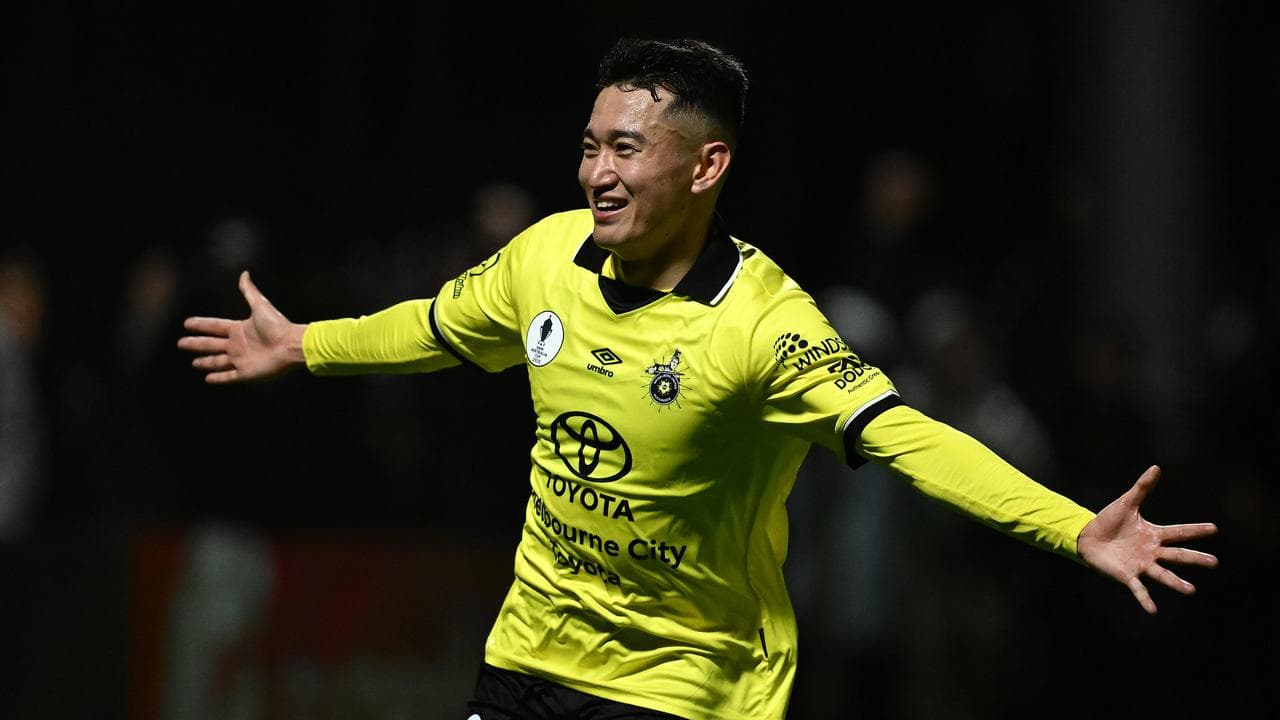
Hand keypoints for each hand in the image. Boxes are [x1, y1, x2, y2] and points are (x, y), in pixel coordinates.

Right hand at [177, 270, 306, 382]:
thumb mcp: (260, 306)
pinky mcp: (246, 373)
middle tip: (181, 343)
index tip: (187, 323)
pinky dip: (218, 378)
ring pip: (218, 361)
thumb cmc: (278, 326)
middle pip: (211, 344)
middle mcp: (238, 344)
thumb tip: (244, 273)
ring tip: (194, 363)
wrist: (291, 345)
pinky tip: (208, 379)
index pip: (214, 326)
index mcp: (239, 329)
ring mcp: (242, 359)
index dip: (201, 325)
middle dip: (196, 344)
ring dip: (206, 362)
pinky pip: (229, 376)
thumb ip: (250, 291)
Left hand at [1077, 465, 1217, 613]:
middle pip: (1177, 555)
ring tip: (1191, 590)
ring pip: (1162, 575)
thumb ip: (1142, 488)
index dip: (1194, 530)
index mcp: (1154, 534)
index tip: (1214, 528)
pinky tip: (1153, 610)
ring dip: (1176, 583)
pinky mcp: (1126, 575)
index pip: (1178, 531)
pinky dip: (1145, 599)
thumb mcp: (1127, 503)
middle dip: (1194, 558)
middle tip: (1214, 562)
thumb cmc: (1108, 521)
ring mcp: (1140, 565)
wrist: (1086, 537)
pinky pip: (1138, 589)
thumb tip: (1156, 467)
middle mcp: (1151, 551)